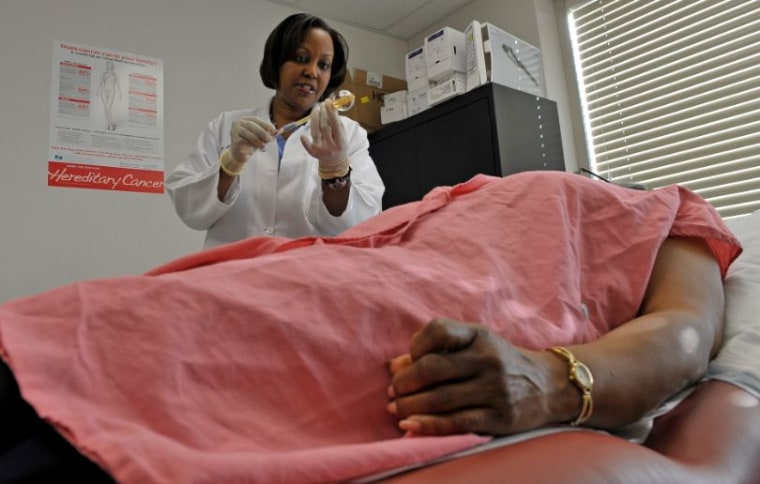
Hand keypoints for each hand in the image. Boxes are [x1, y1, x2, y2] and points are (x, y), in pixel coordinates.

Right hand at [229, 116, 275, 163]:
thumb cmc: (251, 143)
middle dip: (262, 132)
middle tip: (269, 140)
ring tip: (263, 146)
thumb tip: (278, 131)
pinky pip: (242, 141)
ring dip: (257, 140)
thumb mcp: (260, 137)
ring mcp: (234, 131)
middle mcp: (238, 123)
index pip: (256, 119)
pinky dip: (250, 144)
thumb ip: (267, 133)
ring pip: (246, 132)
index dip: (265, 124)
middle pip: (251, 124)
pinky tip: (255, 148)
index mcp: (246, 119)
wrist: (240, 154)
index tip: (273, 130)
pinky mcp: (233, 140)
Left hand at [300, 100, 349, 178]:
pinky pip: (308, 147)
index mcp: (340, 142)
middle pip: (324, 127)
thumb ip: (338, 122)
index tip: (329, 102)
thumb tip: (332, 106)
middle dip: (323, 113)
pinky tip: (303, 136)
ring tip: (317, 109)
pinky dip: (305, 142)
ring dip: (314, 119)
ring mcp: (321, 150)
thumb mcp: (342, 134)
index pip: (335, 125)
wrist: (335, 162)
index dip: (331, 113)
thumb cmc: (339, 144)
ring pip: (315, 132)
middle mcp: (331, 147)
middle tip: (322, 103)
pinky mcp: (313, 153)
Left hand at [387, 318, 553, 435]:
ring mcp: (496, 389)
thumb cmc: (501, 362)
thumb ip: (438, 350)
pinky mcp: (500, 417)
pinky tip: (410, 426)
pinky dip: (429, 426)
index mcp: (479, 335)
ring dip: (410, 405)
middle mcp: (488, 359)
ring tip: (396, 409)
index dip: (414, 346)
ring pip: (440, 399)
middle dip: (405, 382)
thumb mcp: (476, 345)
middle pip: (433, 368)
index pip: (438, 330)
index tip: (405, 361)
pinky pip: (457, 423)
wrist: (550, 386)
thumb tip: (394, 366)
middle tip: (392, 392)